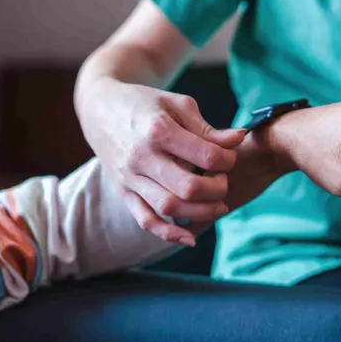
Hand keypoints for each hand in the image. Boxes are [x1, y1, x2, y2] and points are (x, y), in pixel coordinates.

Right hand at [79, 79, 245, 244]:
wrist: (101, 108)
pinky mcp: (123, 192)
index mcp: (158, 130)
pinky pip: (145, 220)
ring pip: (168, 207)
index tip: (230, 156)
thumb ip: (208, 128)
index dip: (227, 159)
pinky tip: (191, 238)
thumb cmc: (146, 103)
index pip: (205, 155)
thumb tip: (239, 138)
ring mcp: (130, 177)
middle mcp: (141, 157)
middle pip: (188, 186)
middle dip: (217, 188)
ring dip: (201, 212)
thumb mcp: (178, 105)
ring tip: (219, 205)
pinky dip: (169, 233)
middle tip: (224, 181)